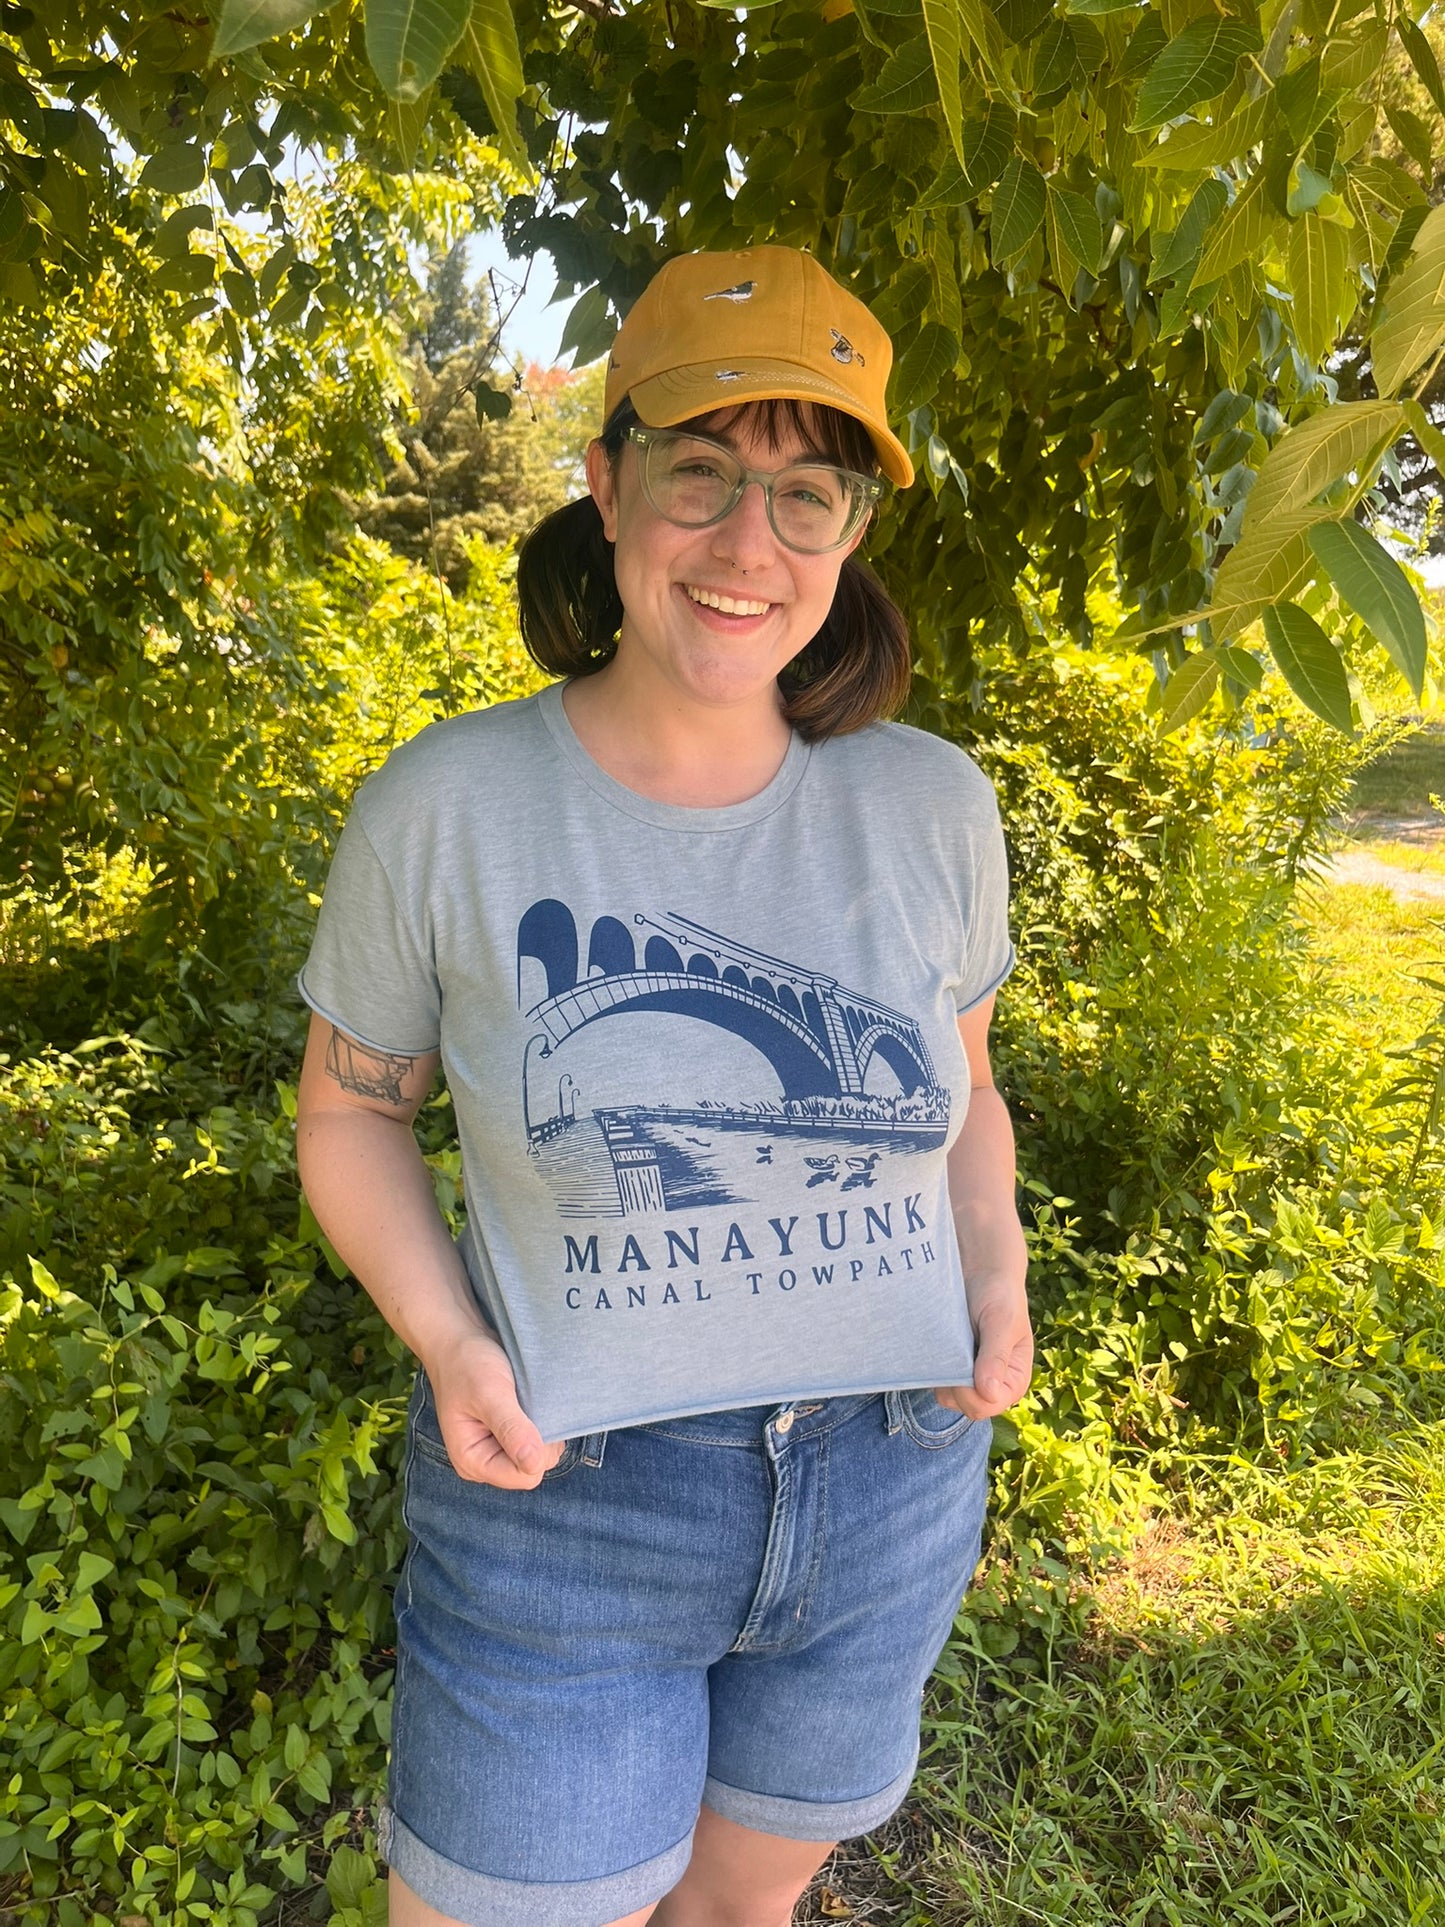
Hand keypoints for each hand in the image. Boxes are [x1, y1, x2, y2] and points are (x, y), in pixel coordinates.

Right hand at [424, 1329, 565, 1487]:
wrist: (458, 1340)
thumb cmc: (467, 1364)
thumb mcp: (490, 1394)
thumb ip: (511, 1429)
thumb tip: (534, 1464)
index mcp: (472, 1461)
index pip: (524, 1477)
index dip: (538, 1451)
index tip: (534, 1415)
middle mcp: (484, 1461)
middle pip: (533, 1468)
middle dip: (541, 1440)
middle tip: (530, 1403)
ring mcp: (496, 1449)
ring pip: (538, 1453)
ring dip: (542, 1428)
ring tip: (529, 1400)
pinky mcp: (506, 1435)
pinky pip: (535, 1439)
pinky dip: (541, 1422)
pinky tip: (531, 1401)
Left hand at [937, 1280, 1032, 1420]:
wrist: (982, 1271)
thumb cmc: (999, 1293)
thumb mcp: (1001, 1322)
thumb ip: (995, 1357)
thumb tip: (989, 1393)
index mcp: (1013, 1380)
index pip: (986, 1406)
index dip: (968, 1392)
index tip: (961, 1363)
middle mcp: (992, 1385)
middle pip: (963, 1405)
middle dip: (953, 1382)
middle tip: (954, 1347)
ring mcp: (970, 1377)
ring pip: (946, 1395)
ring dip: (940, 1374)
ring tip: (947, 1343)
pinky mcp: (952, 1366)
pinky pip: (936, 1379)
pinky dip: (932, 1366)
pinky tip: (937, 1344)